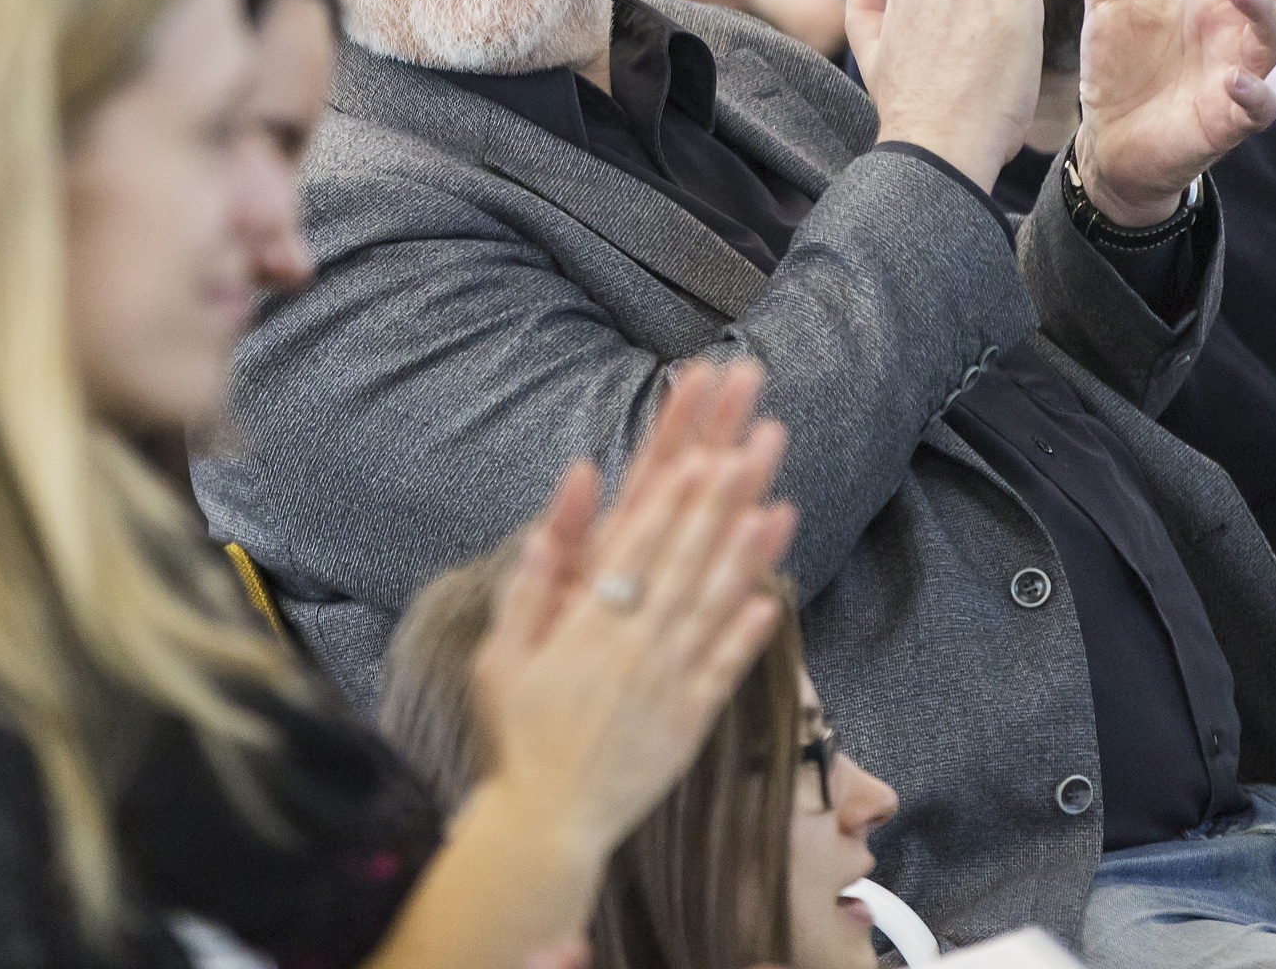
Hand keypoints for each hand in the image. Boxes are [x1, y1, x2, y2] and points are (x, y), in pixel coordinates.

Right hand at [468, 369, 795, 859]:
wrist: (548, 821)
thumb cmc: (518, 735)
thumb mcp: (502, 657)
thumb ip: (529, 591)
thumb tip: (541, 533)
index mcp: (588, 627)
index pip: (638, 548)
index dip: (673, 500)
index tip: (701, 455)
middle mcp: (635, 647)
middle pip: (684, 563)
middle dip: (719, 505)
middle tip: (749, 454)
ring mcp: (669, 683)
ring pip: (713, 606)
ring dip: (744, 555)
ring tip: (773, 508)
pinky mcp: (691, 720)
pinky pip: (725, 669)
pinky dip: (749, 633)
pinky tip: (772, 597)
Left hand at [1068, 0, 1275, 226]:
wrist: (1108, 142)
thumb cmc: (1121, 70)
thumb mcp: (1108, 2)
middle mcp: (1235, 33)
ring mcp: (1238, 76)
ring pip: (1274, 39)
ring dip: (1264, 10)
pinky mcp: (1228, 122)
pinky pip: (1257, 107)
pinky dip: (1253, 93)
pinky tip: (1236, 79)